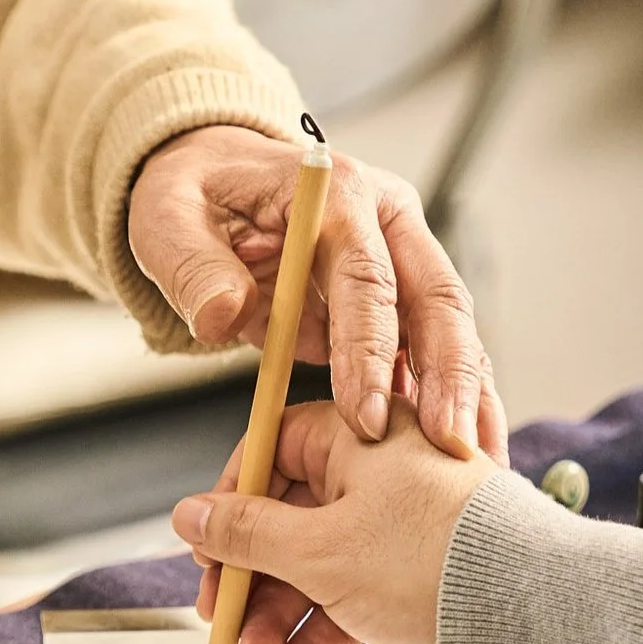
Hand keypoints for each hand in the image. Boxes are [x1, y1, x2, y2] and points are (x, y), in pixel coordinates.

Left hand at [127, 126, 505, 460]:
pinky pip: (434, 349)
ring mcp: (402, 255)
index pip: (366, 277)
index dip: (370, 350)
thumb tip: (222, 316)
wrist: (214, 181)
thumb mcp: (167, 218)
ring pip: (449, 327)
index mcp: (337, 195)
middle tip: (447, 448)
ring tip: (476, 462)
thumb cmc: (190, 196)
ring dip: (467, 394)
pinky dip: (451, 397)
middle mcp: (386, 219)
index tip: (365, 420)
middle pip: (437, 298)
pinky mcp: (400, 295)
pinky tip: (463, 451)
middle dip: (448, 377)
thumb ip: (193, 267)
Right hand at [176, 402, 497, 643]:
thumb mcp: (316, 549)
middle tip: (222, 622)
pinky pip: (357, 598)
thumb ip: (243, 534)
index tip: (207, 546)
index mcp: (362, 435)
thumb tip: (188, 515)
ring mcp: (406, 524)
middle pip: (291, 519)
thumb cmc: (431, 557)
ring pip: (321, 568)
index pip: (274, 448)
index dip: (232, 499)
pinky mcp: (423, 571)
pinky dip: (323, 636)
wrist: (532, 610)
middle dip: (252, 584)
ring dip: (281, 622)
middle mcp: (385, 470)